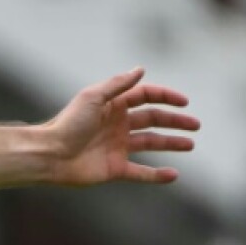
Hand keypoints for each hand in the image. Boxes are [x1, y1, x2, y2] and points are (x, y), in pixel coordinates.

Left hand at [44, 67, 199, 184]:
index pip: (144, 97)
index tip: (184, 102)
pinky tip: (174, 174)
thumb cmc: (68, 124)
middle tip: (195, 125)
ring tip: (190, 144)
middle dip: (174, 121)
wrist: (50, 155)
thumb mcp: (93, 97)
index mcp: (112, 106)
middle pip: (152, 120)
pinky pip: (141, 173)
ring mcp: (116, 147)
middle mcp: (116, 125)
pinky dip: (157, 175)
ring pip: (150, 144)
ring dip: (171, 143)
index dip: (165, 97)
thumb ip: (117, 84)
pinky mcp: (114, 169)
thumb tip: (140, 69)